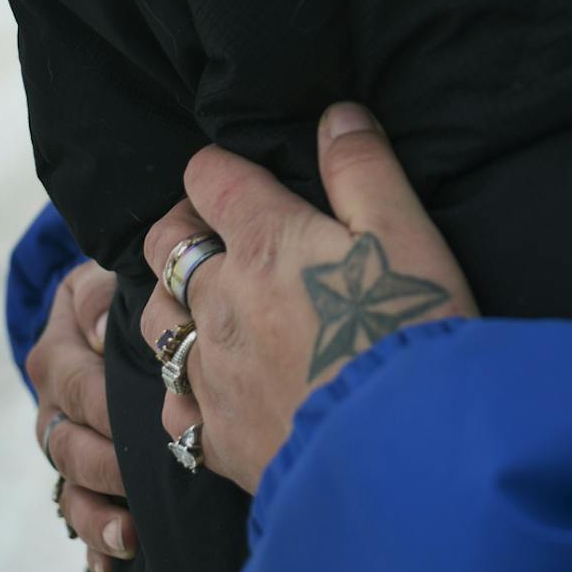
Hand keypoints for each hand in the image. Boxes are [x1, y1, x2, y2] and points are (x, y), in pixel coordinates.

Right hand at [27, 260, 137, 571]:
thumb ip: (100, 297)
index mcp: (57, 353)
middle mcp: (54, 403)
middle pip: (68, 445)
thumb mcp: (106, 277)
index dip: (105, 402)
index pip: (75, 385)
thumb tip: (98, 334)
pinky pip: (77, 515)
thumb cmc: (125, 291)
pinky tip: (113, 563)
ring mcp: (66, 442)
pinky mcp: (83, 474)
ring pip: (69, 488)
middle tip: (147, 474)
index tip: (149, 409)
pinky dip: (93, 542)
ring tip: (130, 534)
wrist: (121, 313)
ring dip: (97, 515)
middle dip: (107, 465)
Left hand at [139, 102, 477, 492]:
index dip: (218, 171)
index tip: (238, 181)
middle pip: (165, 247)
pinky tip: (216, 392)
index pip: (207, 177)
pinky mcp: (216, 440)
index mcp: (265, 243)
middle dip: (184, 232)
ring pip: (158, 324)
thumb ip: (364, 169)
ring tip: (215, 312)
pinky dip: (186, 391)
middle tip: (220, 240)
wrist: (406, 457)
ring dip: (178, 308)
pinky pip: (172, 406)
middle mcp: (220, 303)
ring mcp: (211, 375)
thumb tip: (336, 114)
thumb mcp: (405, 235)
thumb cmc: (412, 334)